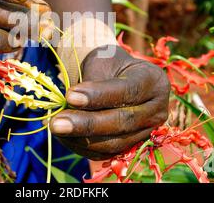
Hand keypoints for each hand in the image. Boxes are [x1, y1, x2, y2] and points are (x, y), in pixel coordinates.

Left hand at [50, 45, 169, 159]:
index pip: (128, 91)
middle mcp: (157, 109)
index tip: (70, 95)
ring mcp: (147, 131)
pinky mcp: (132, 146)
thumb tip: (71, 104)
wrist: (115, 76)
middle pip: (123, 122)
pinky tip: (63, 137)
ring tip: (56, 128)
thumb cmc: (107, 64)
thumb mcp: (102, 61)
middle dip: (87, 124)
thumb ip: (92, 81)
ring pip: (115, 142)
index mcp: (153, 80)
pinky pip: (107, 153)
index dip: (99, 95)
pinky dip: (83, 147)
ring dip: (82, 138)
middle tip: (57, 123)